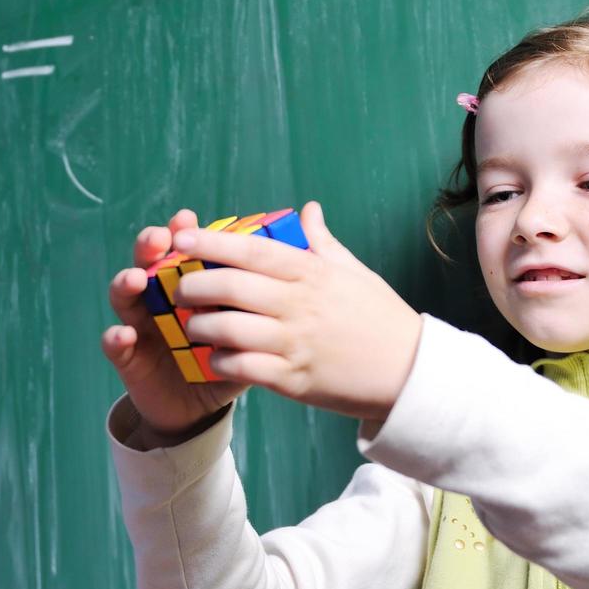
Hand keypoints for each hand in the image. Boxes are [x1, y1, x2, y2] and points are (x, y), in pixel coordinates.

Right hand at [103, 209, 250, 441]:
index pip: (182, 249)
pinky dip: (116, 337)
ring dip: (126, 283)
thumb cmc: (229, 355)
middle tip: (158, 240)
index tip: (186, 220)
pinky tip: (124, 334)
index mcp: (188, 282)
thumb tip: (307, 226)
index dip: (180, 232)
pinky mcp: (129, 356)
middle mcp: (159, 296)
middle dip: (149, 247)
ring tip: (136, 279)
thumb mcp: (252, 324)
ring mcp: (141, 324)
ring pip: (124, 296)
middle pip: (148, 262)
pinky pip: (116, 344)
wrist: (200, 408)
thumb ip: (270, 287)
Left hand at [169, 201, 422, 421]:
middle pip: (232, 287)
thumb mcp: (353, 271)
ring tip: (192, 324)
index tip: (181, 239)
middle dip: (194, 285)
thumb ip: (322, 241)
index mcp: (312, 273)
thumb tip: (308, 209)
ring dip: (201, 326)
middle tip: (178, 287)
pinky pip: (245, 368)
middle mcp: (300, 304)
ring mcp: (296, 343)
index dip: (211, 243)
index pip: (252, 251)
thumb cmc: (379, 316)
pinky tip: (215, 357)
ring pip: (230, 329)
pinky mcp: (294, 379)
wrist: (410, 372)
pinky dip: (222, 361)